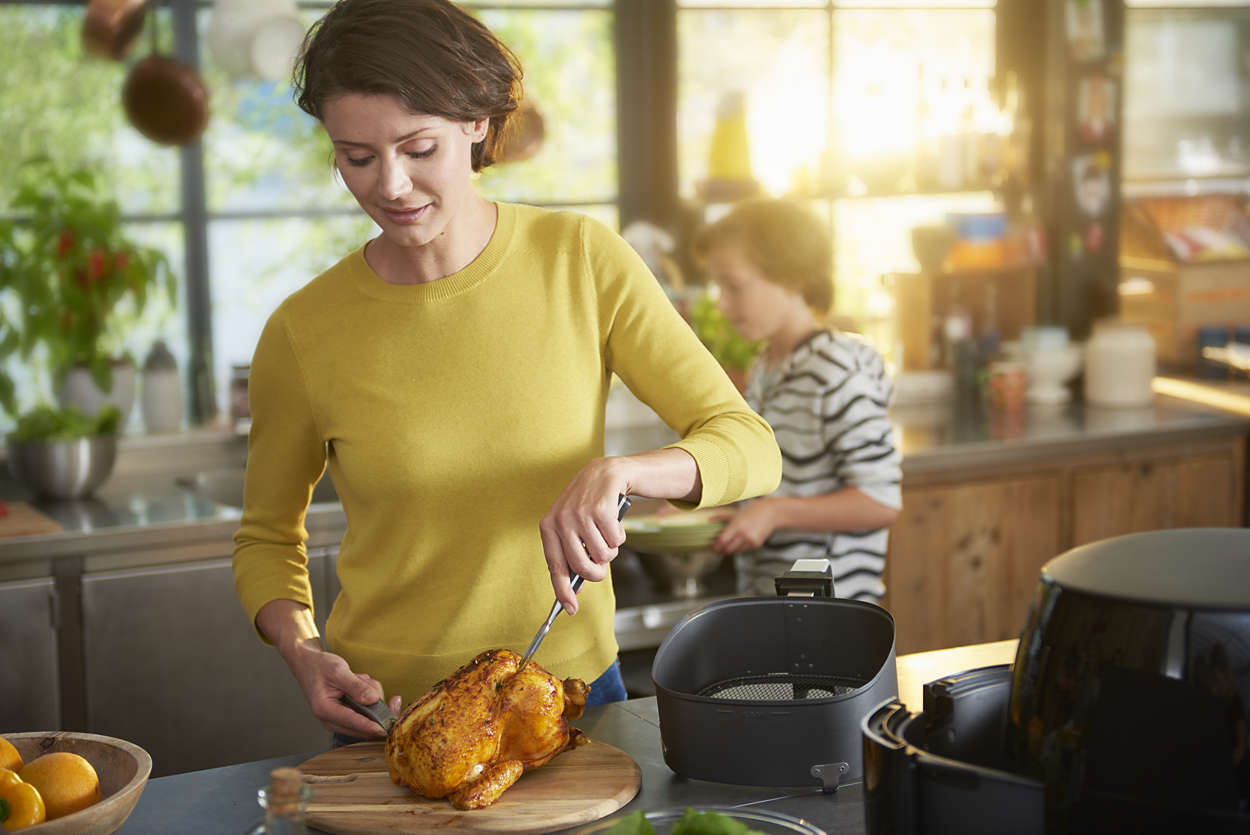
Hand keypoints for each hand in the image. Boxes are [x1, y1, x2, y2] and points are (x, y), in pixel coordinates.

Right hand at [281, 638, 402, 738]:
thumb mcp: (338, 671)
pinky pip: (367, 709)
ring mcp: (339, 719)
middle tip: (365, 680)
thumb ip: (356, 686)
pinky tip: (357, 682)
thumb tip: (373, 700)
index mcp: (324, 710)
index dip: (370, 726)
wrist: (308, 664)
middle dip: (373, 702)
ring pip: (368, 715)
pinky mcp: (347, 715)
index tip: (385, 730)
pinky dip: (368, 695)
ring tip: (356, 678)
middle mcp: (331, 720)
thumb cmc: (319, 666)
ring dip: (370, 695)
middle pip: (364, 723)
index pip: (352, 722)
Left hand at [539, 457, 630, 614]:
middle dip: (596, 573)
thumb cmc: (589, 503)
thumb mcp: (571, 523)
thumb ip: (570, 550)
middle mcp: (561, 520)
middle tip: (601, 567)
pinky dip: (620, 536)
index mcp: (548, 526)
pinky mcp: (601, 509)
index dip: (563, 590)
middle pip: (581, 566)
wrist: (606, 472)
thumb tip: (576, 586)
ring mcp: (581, 514)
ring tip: (607, 534)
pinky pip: (616, 540)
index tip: (570, 608)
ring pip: (602, 555)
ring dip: (610, 550)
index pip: (555, 566)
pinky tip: (614, 522)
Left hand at [713, 498, 777, 553]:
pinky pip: (743, 550)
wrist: (771, 513)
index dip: (715, 546)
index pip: (722, 540)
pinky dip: (738, 549)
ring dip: (728, 551)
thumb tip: (709, 519)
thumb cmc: (752, 510)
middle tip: (715, 549)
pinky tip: (735, 545)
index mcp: (737, 525)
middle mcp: (743, 534)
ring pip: (735, 551)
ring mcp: (750, 540)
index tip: (711, 547)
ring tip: (724, 547)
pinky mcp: (756, 544)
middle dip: (720, 550)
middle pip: (727, 548)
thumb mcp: (736, 512)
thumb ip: (721, 517)